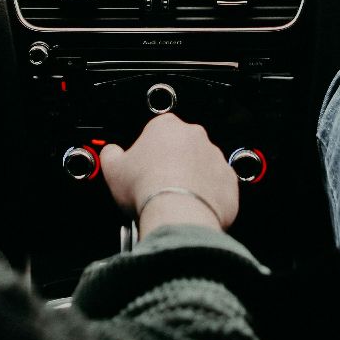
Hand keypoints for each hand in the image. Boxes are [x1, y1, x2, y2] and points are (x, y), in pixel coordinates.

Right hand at [100, 114, 239, 234]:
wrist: (177, 214)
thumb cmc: (146, 188)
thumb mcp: (112, 169)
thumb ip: (111, 154)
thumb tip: (111, 153)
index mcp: (166, 126)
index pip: (156, 130)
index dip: (147, 149)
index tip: (142, 166)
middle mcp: (195, 136)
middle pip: (181, 146)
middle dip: (172, 162)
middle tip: (157, 184)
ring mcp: (215, 158)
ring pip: (201, 166)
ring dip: (191, 178)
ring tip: (174, 199)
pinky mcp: (229, 181)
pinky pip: (218, 186)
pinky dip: (208, 196)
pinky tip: (191, 208)